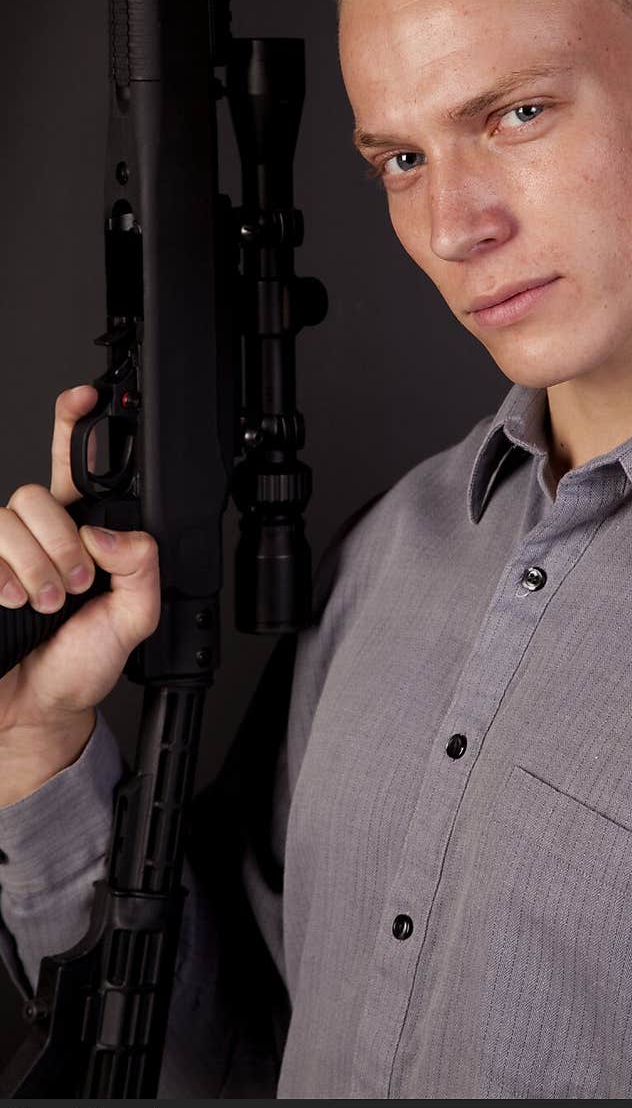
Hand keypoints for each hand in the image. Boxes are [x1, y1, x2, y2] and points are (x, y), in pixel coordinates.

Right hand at [0, 385, 159, 805]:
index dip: (73, 425)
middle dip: (61, 541)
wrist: (38, 712)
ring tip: (46, 602)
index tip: (84, 395)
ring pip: (7, 517)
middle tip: (74, 585)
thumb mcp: (135, 618)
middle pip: (37, 495)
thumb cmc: (83, 666)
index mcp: (82, 535)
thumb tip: (106, 533)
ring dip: (33, 561)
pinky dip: (1, 571)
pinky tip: (13, 599)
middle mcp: (37, 536)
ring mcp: (1, 553)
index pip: (75, 469)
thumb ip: (141, 568)